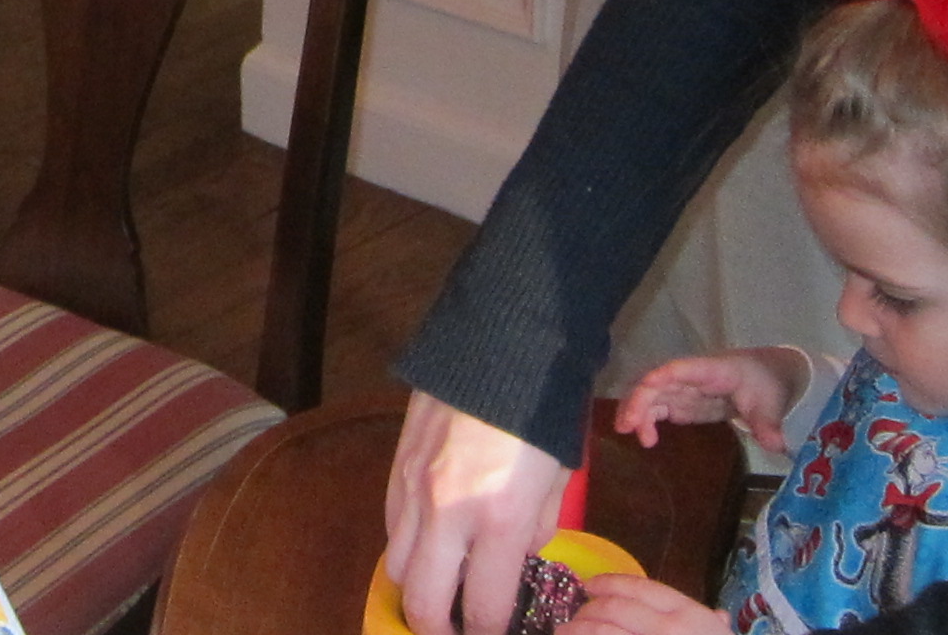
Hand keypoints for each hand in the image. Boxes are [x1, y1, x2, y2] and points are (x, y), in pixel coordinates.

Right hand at [386, 390, 569, 634]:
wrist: (502, 341)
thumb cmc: (543, 411)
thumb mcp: (557, 479)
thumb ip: (535, 529)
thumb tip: (517, 556)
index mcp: (499, 519)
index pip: (482, 608)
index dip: (489, 633)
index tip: (496, 634)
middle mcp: (448, 512)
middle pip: (422, 601)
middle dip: (438, 629)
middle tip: (455, 632)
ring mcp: (414, 487)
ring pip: (396, 565)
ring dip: (419, 585)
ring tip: (442, 586)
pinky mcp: (397, 463)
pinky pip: (391, 523)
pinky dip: (407, 543)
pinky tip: (431, 538)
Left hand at [568, 576, 730, 633]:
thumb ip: (714, 629)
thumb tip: (720, 616)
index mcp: (690, 616)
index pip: (641, 588)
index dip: (610, 582)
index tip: (590, 585)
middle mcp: (668, 629)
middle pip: (614, 608)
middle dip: (588, 609)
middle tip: (574, 615)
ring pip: (600, 632)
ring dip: (575, 630)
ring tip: (564, 632)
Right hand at [615, 347, 806, 454]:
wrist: (767, 375)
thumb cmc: (766, 383)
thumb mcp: (771, 404)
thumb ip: (769, 424)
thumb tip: (777, 446)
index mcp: (714, 371)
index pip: (684, 369)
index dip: (664, 376)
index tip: (646, 385)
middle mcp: (692, 377)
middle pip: (659, 382)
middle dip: (640, 400)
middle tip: (628, 426)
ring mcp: (686, 389)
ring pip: (653, 394)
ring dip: (637, 410)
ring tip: (629, 433)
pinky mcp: (684, 402)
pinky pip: (659, 406)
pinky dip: (647, 419)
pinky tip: (645, 436)